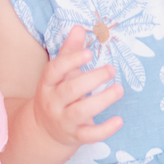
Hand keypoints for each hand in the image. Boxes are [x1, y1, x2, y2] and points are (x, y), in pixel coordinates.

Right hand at [32, 24, 122, 147]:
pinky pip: (89, 135)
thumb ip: (69, 52)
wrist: (44, 131)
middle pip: (70, 90)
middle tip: (111, 70)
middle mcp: (53, 103)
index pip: (54, 70)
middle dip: (92, 79)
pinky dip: (105, 129)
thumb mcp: (59, 74)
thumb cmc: (57, 94)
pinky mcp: (75, 136)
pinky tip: (119, 121)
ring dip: (102, 100)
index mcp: (48, 84)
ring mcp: (63, 121)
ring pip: (80, 112)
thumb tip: (79, 27)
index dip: (71, 61)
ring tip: (119, 89)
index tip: (89, 53)